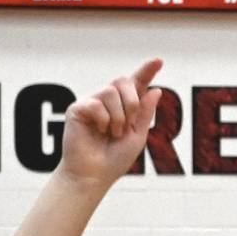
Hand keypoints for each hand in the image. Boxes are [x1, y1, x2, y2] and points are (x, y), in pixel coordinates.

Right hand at [59, 58, 163, 187]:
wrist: (94, 175)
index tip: (159, 60)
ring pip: (110, 91)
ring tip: (112, 133)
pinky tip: (99, 131)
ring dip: (119, 116)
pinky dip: (104, 120)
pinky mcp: (77, 108)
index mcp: (124, 106)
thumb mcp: (137, 136)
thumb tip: (156, 89)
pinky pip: (96, 103)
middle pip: (123, 80)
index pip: (136, 84)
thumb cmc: (114, 159)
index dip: (147, 71)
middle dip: (132, 102)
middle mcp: (107, 101)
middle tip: (128, 124)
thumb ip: (145, 113)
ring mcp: (91, 102)